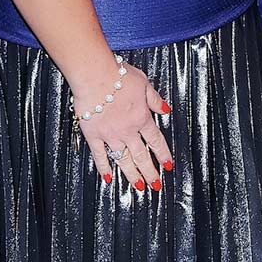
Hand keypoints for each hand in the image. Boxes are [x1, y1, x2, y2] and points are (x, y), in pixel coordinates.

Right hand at [72, 57, 172, 192]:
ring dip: (132, 175)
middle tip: (156, 185)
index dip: (163, 154)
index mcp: (142, 117)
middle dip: (150, 172)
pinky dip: (104, 168)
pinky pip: (99, 156)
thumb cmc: (118, 75)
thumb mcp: (144, 83)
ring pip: (124, 159)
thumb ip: (154, 99)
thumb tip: (166, 109)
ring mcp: (110, 135)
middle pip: (142, 155)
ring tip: (139, 187)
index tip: (168, 165)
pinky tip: (108, 178)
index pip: (156, 140)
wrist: (95, 75)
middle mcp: (128, 130)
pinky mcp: (93, 135)